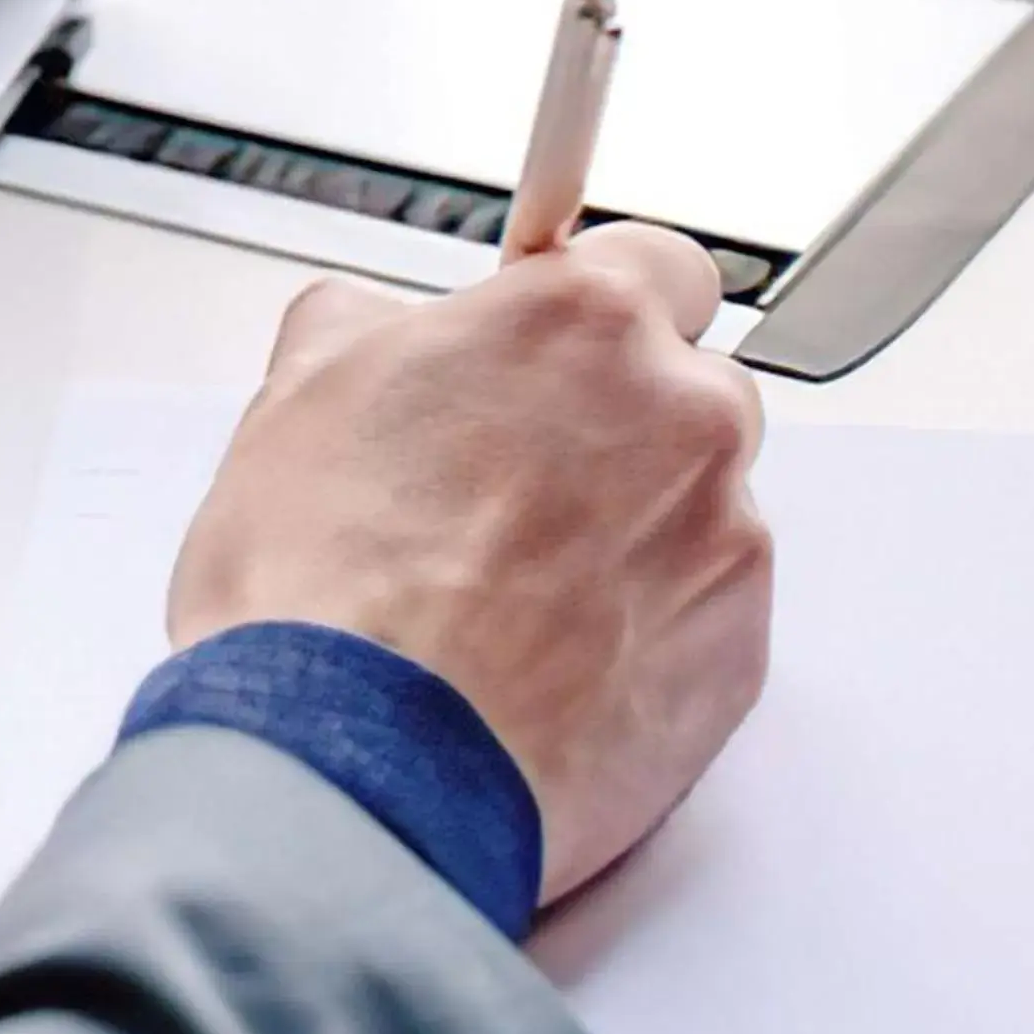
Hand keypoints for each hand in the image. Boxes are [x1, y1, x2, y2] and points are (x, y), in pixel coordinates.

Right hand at [167, 224, 773, 904]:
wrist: (357, 768)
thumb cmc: (323, 596)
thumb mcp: (295, 398)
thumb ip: (364, 327)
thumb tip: (374, 327)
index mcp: (581, 322)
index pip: (655, 265)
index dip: (598, 316)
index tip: (561, 355)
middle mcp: (680, 414)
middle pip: (687, 390)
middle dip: (615, 430)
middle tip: (506, 493)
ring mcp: (725, 538)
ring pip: (699, 508)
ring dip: (628, 535)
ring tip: (507, 602)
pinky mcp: (738, 655)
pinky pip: (706, 616)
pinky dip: (643, 632)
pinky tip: (542, 665)